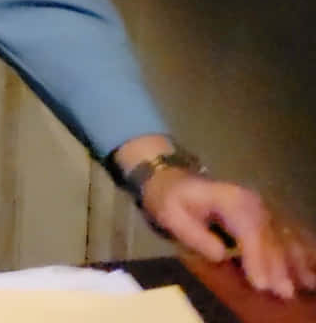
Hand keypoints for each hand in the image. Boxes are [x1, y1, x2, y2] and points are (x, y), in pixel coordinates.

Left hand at [141, 170, 315, 297]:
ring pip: (282, 237)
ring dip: (292, 261)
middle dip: (278, 266)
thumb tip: (221, 254)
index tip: (261, 283)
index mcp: (230, 199)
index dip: (257, 258)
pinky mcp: (265, 216)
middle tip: (283, 292)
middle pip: (270, 236)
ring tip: (302, 284)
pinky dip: (297, 251)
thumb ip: (194, 235)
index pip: (249, 230)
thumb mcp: (171, 216)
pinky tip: (305, 270)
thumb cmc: (171, 200)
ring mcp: (261, 208)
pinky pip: (285, 234)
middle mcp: (252, 202)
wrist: (174, 180)